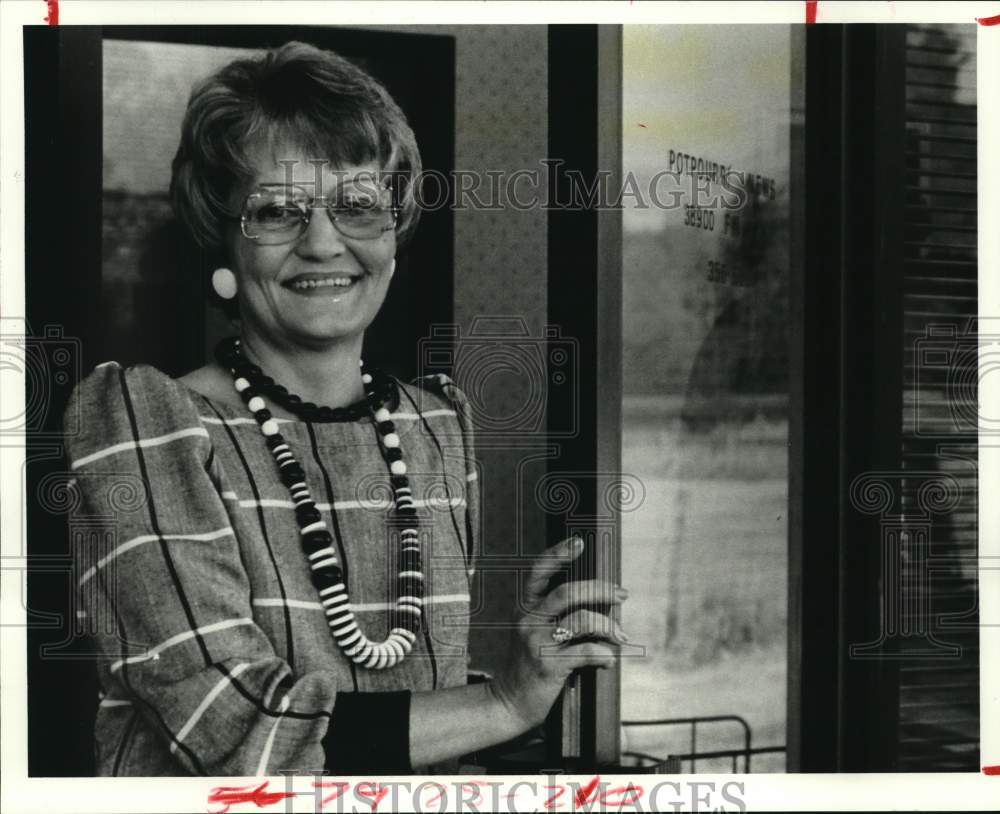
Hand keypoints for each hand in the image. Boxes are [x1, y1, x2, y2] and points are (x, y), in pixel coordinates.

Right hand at [488, 537, 628, 729]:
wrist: (508, 701)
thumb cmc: (529, 663)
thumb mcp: (534, 631)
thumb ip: (556, 614)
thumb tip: (599, 601)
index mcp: (526, 606)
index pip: (539, 571)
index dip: (558, 554)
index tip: (578, 542)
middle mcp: (528, 619)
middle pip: (568, 592)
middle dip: (601, 590)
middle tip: (622, 595)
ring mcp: (537, 642)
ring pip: (582, 621)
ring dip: (609, 627)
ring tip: (621, 636)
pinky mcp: (548, 665)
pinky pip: (586, 652)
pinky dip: (605, 655)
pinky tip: (608, 660)